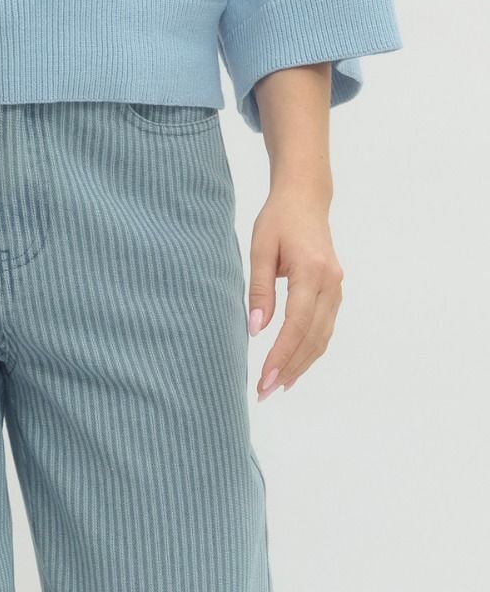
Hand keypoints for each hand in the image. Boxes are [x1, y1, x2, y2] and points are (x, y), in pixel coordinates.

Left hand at [246, 184, 343, 399]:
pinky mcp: (334, 292)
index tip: (264, 378)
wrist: (305, 199)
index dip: (282, 354)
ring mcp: (337, 288)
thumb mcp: (260, 247)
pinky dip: (310, 350)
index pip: (297, 323)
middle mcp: (330, 283)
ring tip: (277, 386)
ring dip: (301, 364)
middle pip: (312, 337)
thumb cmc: (278, 219)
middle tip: (265, 392)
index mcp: (311, 270)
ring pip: (321, 337)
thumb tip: (255, 330)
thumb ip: (259, 288)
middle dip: (289, 367)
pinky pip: (324, 328)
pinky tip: (294, 365)